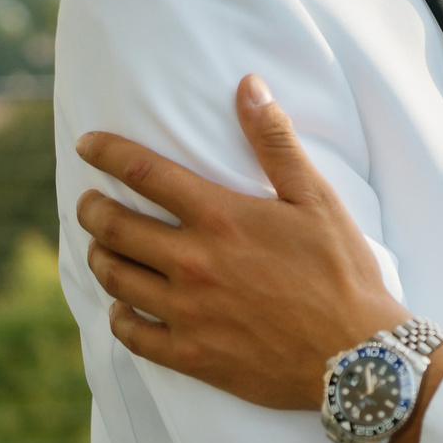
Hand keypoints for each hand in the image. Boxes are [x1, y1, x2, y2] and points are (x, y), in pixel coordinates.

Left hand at [74, 76, 408, 410]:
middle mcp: (194, 262)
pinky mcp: (190, 355)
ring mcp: (187, 312)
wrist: (356, 356)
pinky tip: (123, 307)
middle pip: (113, 227)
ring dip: (98, 257)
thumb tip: (248, 85)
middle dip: (91, 207)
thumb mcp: (316, 198)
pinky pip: (131, 334)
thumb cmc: (342, 271)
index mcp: (221, 217)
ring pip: (115, 278)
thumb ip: (275, 141)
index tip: (87, 145)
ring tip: (100, 248)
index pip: (144, 173)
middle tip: (88, 201)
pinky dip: (118, 316)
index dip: (107, 153)